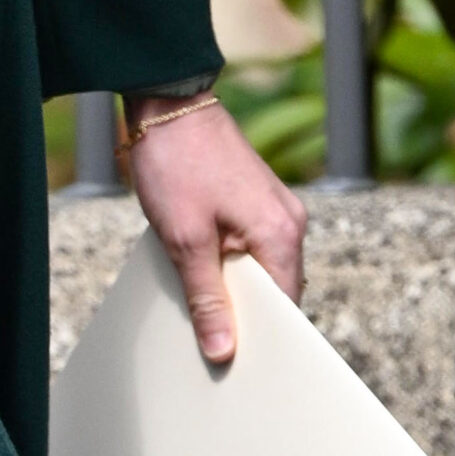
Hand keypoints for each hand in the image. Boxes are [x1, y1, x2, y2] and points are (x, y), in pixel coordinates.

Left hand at [124, 94, 305, 362]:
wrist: (166, 98)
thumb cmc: (175, 161)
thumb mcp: (184, 239)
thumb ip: (206, 298)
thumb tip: (222, 351)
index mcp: (282, 234)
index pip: (286, 310)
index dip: (259, 336)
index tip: (232, 356)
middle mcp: (288, 220)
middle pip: (275, 289)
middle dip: (243, 310)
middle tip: (206, 329)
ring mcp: (274, 206)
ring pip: (260, 266)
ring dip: (230, 281)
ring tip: (196, 290)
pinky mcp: (256, 196)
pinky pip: (250, 243)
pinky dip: (227, 257)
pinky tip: (197, 260)